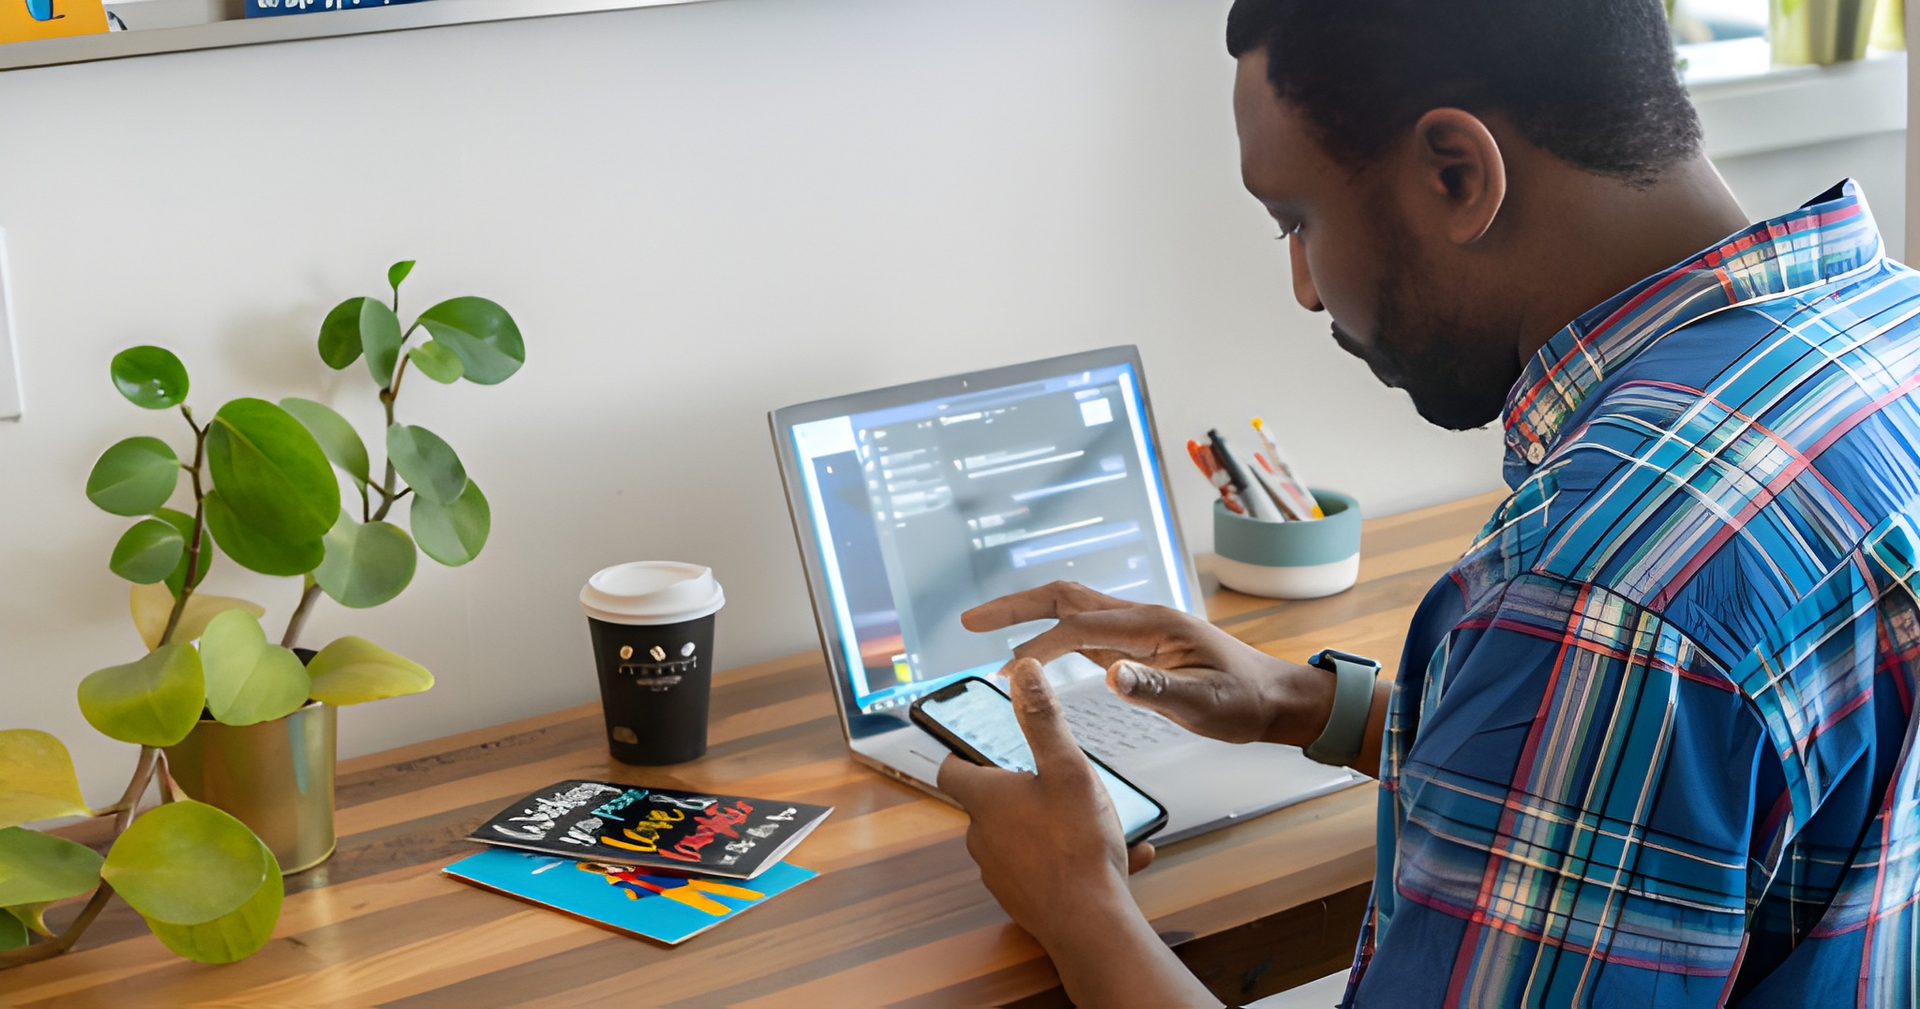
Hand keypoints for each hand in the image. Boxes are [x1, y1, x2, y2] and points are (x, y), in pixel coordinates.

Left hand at [939, 658, 1219, 1007]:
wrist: (1089, 923)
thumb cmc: (1076, 845)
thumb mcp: (1067, 768)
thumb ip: (1045, 719)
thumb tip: (1025, 672)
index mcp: (986, 799)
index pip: (951, 770)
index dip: (962, 754)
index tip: (977, 746)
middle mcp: (983, 836)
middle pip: (990, 804)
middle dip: (1022, 791)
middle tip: (1057, 782)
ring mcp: (1000, 872)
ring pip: (1021, 838)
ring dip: (1053, 826)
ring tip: (1097, 823)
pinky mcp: (1023, 899)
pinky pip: (1045, 869)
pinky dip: (1071, 859)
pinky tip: (1119, 857)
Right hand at [961, 581, 1334, 747]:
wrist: (1274, 700)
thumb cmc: (1245, 701)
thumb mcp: (1206, 704)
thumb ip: (1159, 690)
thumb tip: (1112, 676)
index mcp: (1153, 625)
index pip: (1080, 626)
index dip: (1038, 642)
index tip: (1004, 664)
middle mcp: (1140, 619)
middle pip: (1066, 598)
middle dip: (1016, 606)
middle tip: (970, 621)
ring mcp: (1137, 632)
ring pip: (1072, 610)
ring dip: (1028, 616)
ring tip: (986, 631)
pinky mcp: (1137, 649)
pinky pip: (1084, 633)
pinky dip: (1050, 637)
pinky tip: (1033, 653)